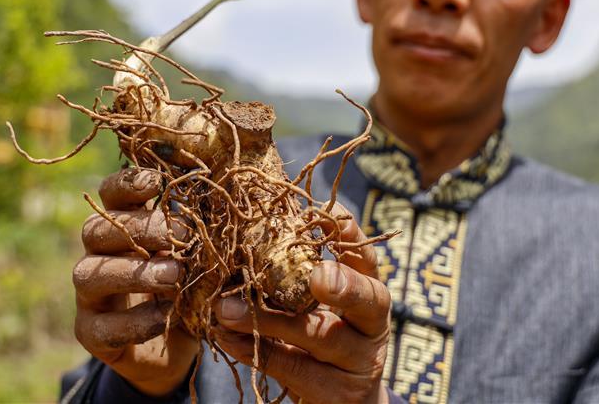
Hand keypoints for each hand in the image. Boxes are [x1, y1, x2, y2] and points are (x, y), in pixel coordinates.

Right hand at [73, 167, 198, 396]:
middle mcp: (97, 254)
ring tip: (175, 276)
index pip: (111, 194)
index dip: (127, 184)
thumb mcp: (198, 255)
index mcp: (122, 225)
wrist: (178, 343)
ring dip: (135, 273)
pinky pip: (103, 326)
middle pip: (97, 229)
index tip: (157, 182)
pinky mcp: (91, 332)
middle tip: (185, 236)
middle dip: (140, 229)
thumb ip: (198, 234)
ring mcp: (89, 295)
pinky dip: (136, 321)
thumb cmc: (190, 284)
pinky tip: (166, 316)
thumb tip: (221, 207)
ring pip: (90, 274)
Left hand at [213, 203, 390, 403]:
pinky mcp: (333, 395)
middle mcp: (372, 325)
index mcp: (370, 292)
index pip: (367, 259)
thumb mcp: (321, 306)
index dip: (351, 236)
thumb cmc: (323, 339)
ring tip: (227, 309)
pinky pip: (290, 368)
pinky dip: (254, 349)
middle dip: (343, 284)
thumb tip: (249, 229)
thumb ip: (298, 274)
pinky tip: (226, 337)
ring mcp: (357, 363)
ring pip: (319, 336)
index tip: (328, 213)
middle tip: (317, 275)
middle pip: (367, 300)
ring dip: (269, 320)